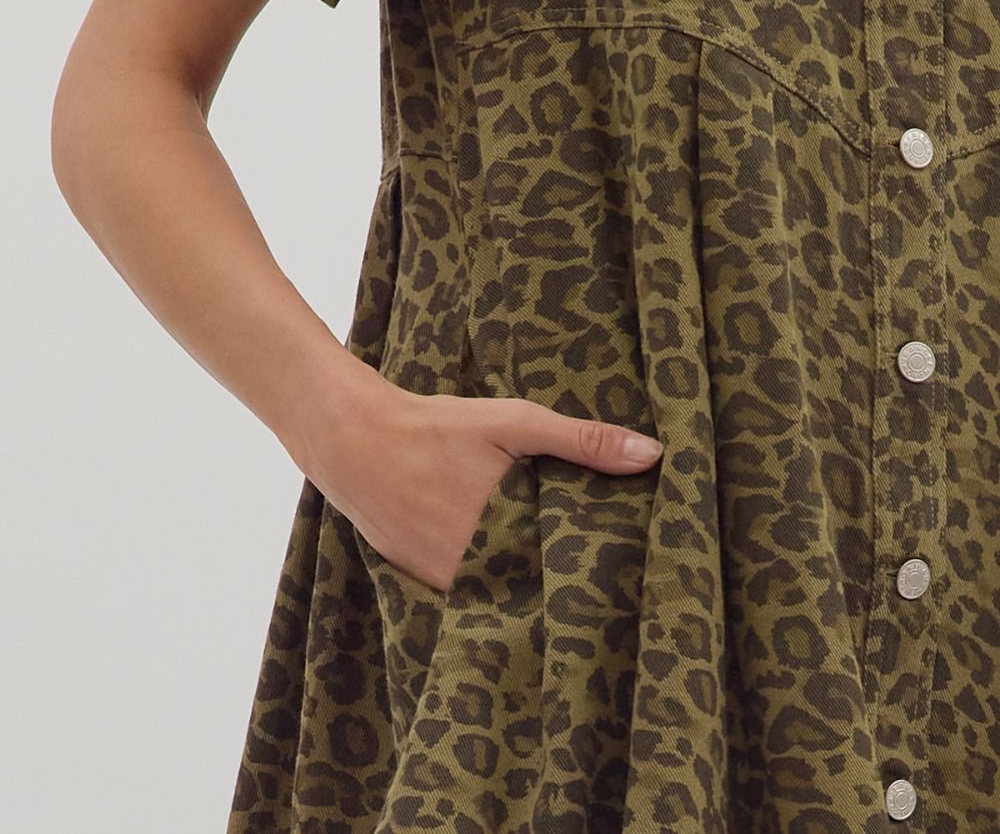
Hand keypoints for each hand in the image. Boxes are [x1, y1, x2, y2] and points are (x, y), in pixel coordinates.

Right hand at [288, 371, 663, 594]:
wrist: (355, 441)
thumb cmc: (438, 428)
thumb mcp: (514, 422)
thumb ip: (581, 440)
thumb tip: (653, 455)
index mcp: (509, 533)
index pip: (572, 570)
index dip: (599, 568)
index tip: (630, 564)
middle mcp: (479, 569)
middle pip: (541, 587)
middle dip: (568, 578)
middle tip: (606, 568)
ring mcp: (449, 583)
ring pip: (507, 593)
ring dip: (529, 583)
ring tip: (562, 567)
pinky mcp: (426, 584)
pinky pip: (472, 593)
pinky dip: (492, 580)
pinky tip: (509, 560)